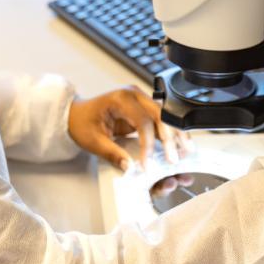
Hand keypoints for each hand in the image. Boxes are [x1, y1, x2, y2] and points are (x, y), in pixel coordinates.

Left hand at [67, 86, 193, 195]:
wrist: (76, 113)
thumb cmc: (81, 122)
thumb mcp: (92, 140)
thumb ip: (112, 154)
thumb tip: (130, 168)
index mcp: (121, 98)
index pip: (143, 121)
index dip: (149, 144)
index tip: (148, 164)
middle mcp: (134, 95)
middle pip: (160, 115)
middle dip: (171, 137)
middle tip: (176, 158)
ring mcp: (140, 99)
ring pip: (165, 116)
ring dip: (176, 133)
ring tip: (187, 150)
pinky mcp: (143, 108)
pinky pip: (160, 119)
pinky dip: (170, 132)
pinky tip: (179, 145)